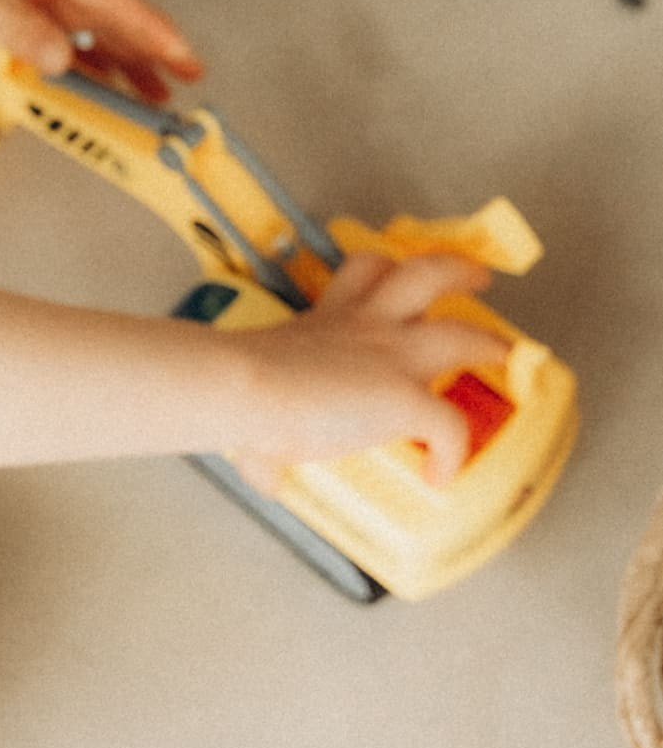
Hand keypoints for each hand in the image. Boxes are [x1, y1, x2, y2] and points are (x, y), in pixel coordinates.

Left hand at [0, 0, 201, 89]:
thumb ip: (24, 32)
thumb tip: (65, 62)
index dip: (153, 34)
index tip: (187, 59)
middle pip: (105, 12)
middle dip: (143, 51)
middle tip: (177, 89)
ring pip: (81, 21)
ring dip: (111, 56)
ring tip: (145, 92)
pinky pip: (52, 22)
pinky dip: (72, 50)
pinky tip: (86, 73)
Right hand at [237, 254, 511, 488]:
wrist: (246, 389)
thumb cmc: (240, 392)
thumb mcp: (255, 405)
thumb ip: (264, 445)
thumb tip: (264, 475)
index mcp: (329, 321)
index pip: (364, 275)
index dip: (386, 275)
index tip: (395, 287)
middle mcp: (365, 326)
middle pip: (423, 275)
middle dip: (456, 272)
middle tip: (476, 278)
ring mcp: (391, 356)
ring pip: (460, 331)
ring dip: (490, 342)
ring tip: (507, 353)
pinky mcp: (406, 395)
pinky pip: (450, 426)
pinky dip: (453, 451)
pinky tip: (441, 473)